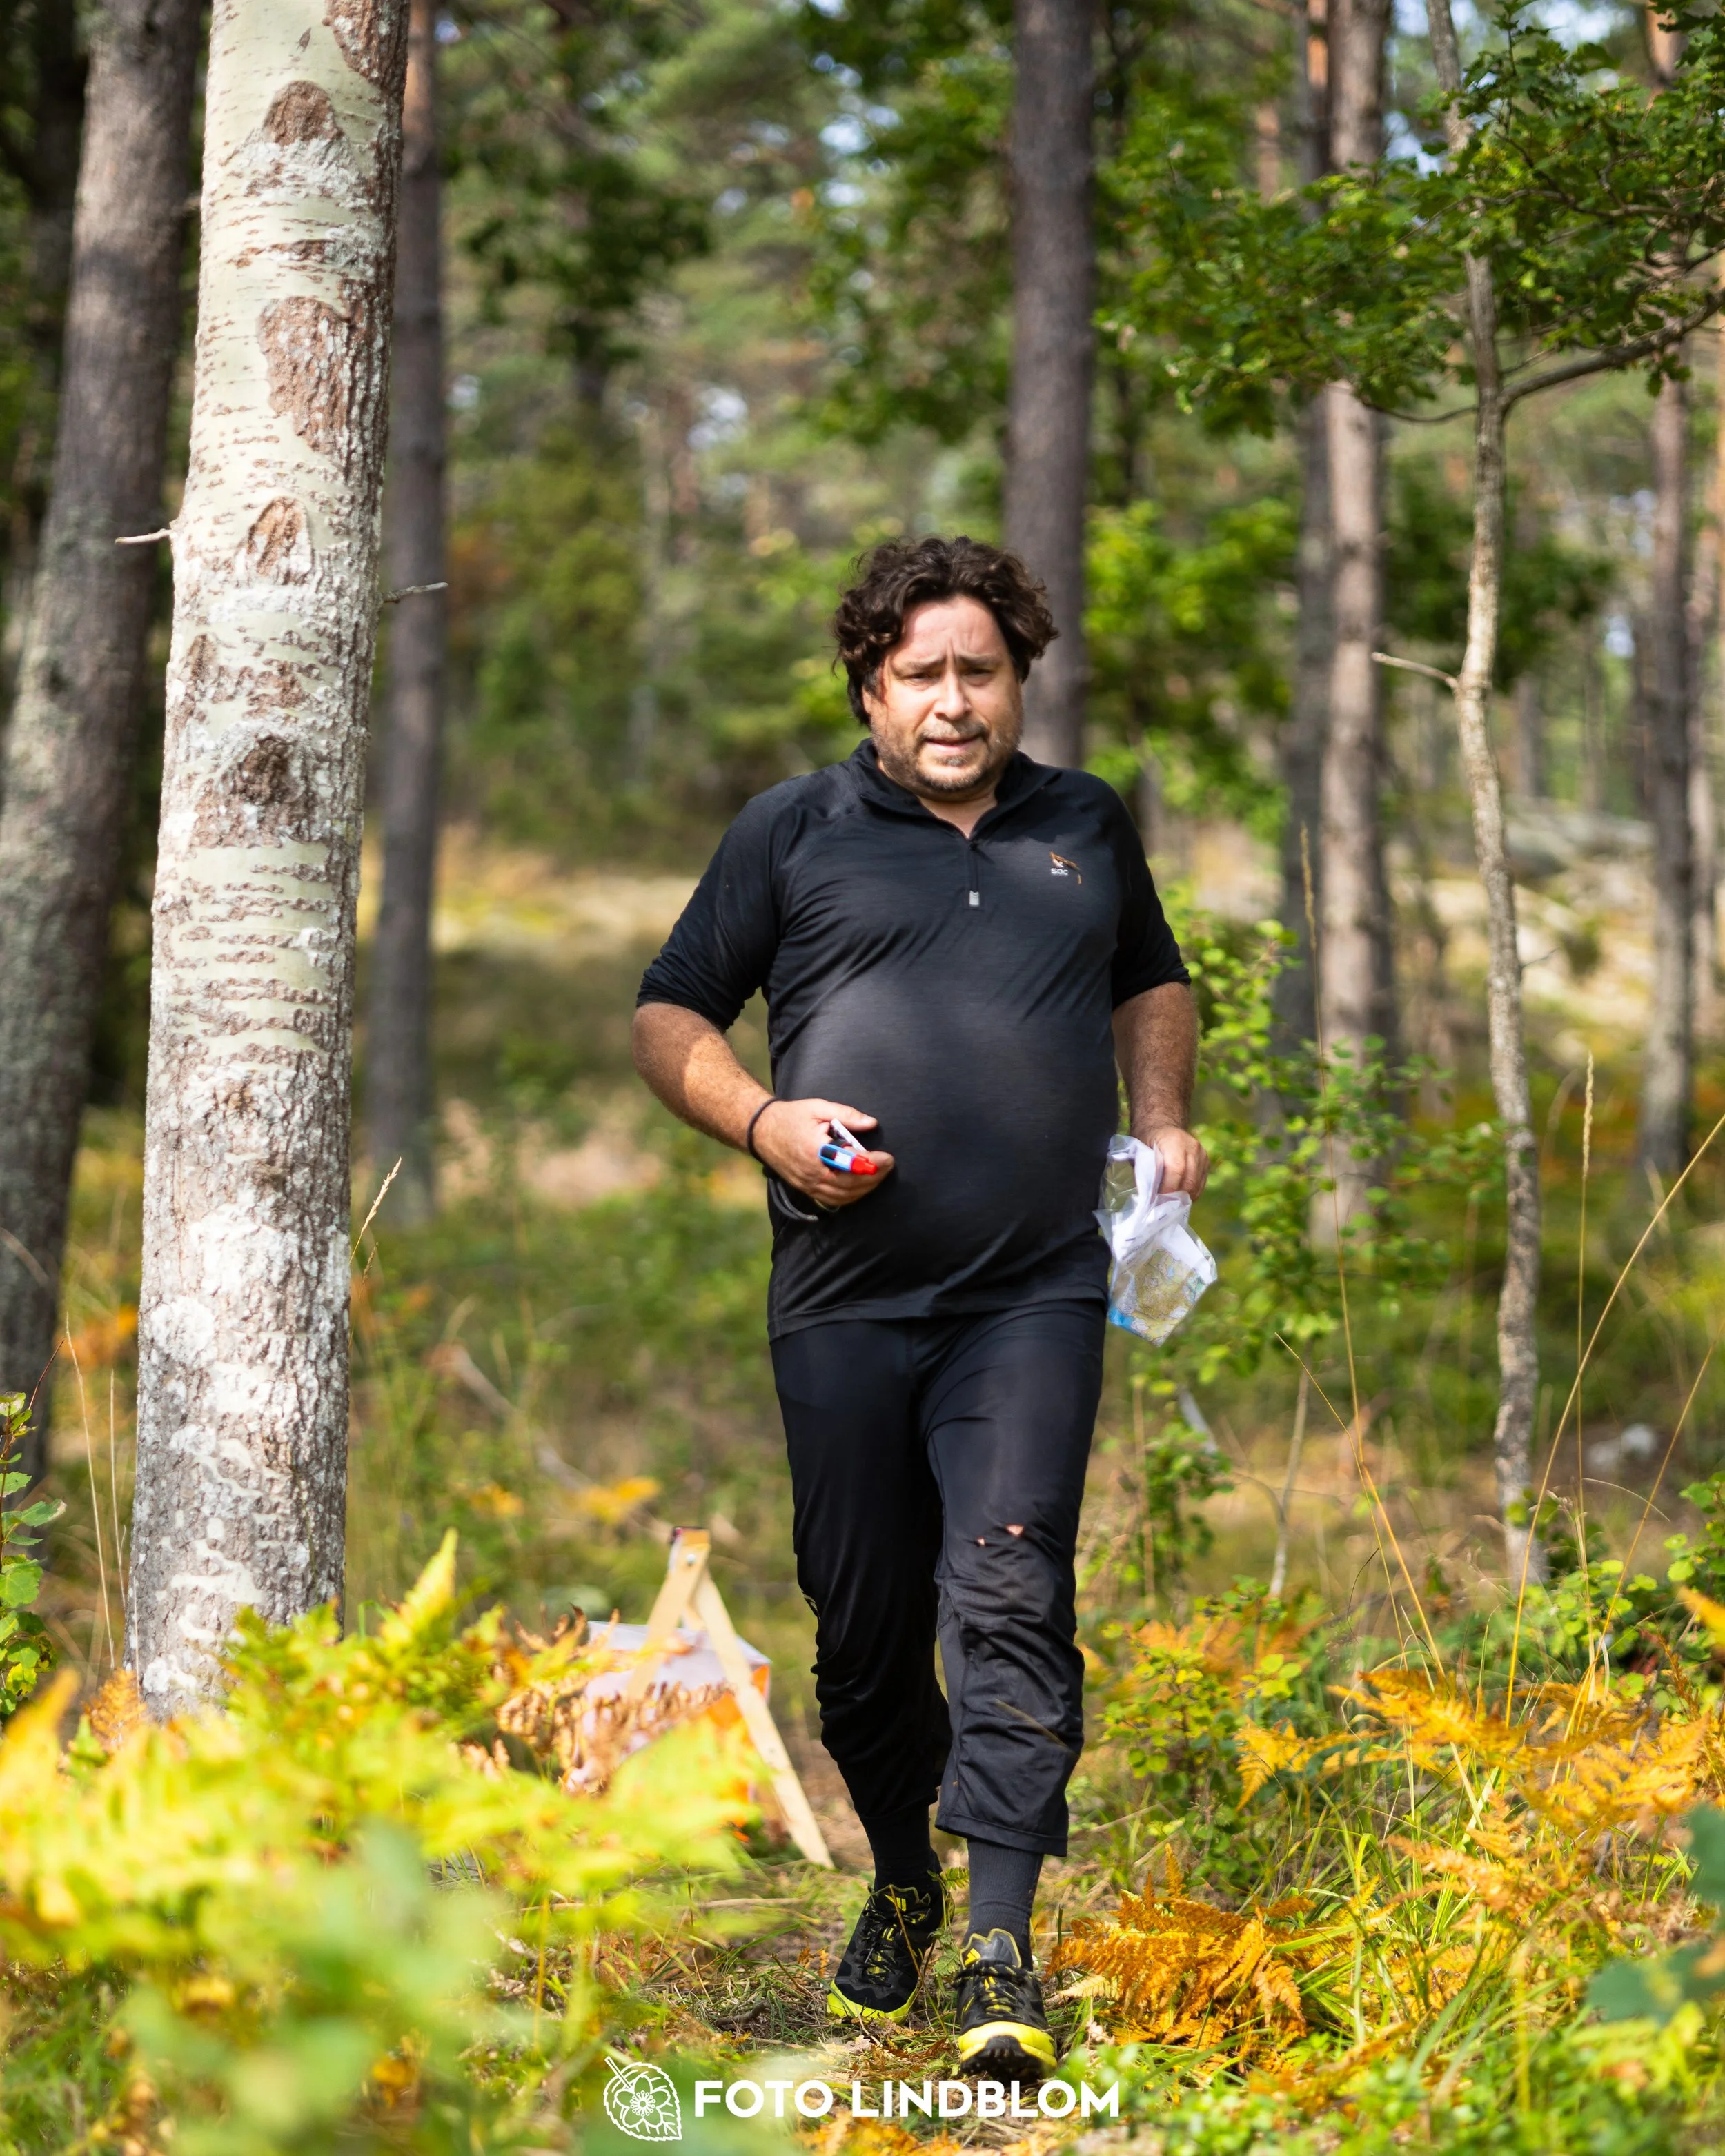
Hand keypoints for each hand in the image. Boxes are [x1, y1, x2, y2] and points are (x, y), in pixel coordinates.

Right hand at [750, 1098, 894, 1208]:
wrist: (762, 1131)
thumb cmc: (791, 1117)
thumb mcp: (819, 1108)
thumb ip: (847, 1115)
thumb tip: (871, 1123)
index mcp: (815, 1151)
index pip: (851, 1164)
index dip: (872, 1163)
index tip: (888, 1158)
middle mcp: (811, 1173)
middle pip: (850, 1185)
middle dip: (874, 1177)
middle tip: (888, 1165)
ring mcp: (807, 1184)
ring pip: (843, 1196)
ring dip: (864, 1188)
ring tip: (878, 1175)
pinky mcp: (805, 1189)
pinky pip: (832, 1200)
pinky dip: (850, 1196)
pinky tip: (861, 1186)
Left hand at [1144, 1124, 1208, 1197]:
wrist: (1161, 1126)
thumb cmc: (1147, 1141)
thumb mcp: (1141, 1152)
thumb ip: (1146, 1171)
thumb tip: (1151, 1196)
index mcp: (1174, 1140)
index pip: (1176, 1170)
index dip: (1168, 1188)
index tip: (1158, 1199)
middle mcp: (1191, 1146)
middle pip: (1189, 1180)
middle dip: (1175, 1196)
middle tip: (1163, 1205)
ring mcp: (1201, 1154)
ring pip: (1196, 1185)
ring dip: (1182, 1197)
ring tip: (1169, 1201)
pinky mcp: (1206, 1161)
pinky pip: (1200, 1183)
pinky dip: (1190, 1193)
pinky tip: (1178, 1195)